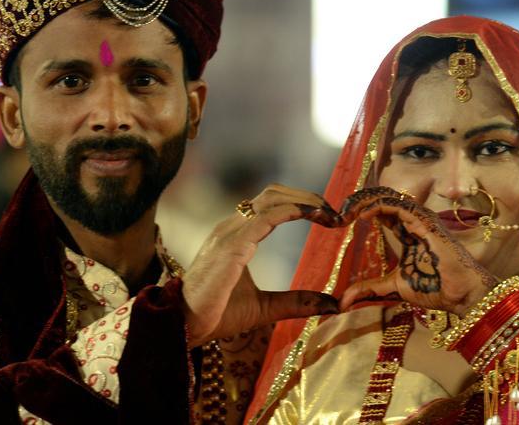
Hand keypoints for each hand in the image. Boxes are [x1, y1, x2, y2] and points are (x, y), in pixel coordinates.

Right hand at [182, 184, 343, 346]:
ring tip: (329, 214)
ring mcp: (229, 232)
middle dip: (307, 197)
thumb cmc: (217, 314)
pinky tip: (312, 217)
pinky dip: (292, 211)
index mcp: (237, 234)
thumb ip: (296, 302)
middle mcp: (232, 226)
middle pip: (273, 193)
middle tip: (334, 212)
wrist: (184, 325)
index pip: (271, 204)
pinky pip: (265, 217)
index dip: (301, 203)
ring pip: (271, 199)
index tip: (329, 217)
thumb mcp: (265, 308)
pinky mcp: (231, 245)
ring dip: (304, 201)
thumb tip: (332, 306)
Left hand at [337, 187, 497, 315]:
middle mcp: (413, 221)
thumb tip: (343, 301)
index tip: (342, 218)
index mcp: (406, 232)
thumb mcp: (392, 287)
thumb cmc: (434, 288)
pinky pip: (399, 206)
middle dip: (360, 200)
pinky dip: (380, 206)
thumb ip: (369, 289)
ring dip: (366, 201)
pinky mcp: (425, 221)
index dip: (362, 209)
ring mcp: (420, 219)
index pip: (382, 210)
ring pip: (390, 197)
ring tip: (348, 211)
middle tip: (341, 211)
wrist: (459, 294)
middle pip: (383, 199)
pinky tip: (364, 215)